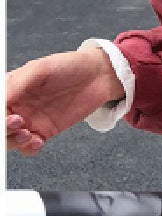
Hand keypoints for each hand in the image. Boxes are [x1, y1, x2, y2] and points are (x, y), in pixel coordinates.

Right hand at [6, 47, 124, 155]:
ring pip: (10, 140)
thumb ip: (18, 85)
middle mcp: (17, 106)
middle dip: (3, 129)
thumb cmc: (68, 66)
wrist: (98, 76)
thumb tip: (1, 101)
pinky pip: (30, 147)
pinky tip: (38, 141)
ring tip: (27, 133)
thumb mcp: (39, 70)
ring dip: (13, 141)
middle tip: (17, 121)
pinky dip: (29, 148)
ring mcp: (31, 120)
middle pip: (0, 128)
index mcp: (9, 89)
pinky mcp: (46, 131)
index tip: (7, 115)